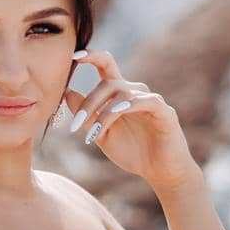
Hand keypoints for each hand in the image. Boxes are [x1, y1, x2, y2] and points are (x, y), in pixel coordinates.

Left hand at [66, 49, 199, 190]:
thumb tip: (66, 92)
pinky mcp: (163, 111)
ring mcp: (150, 99)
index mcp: (119, 95)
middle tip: (75, 125)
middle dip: (88, 103)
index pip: (105, 66)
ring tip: (92, 134)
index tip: (73, 57)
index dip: (91, 57)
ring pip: (122, 93)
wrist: (160, 172)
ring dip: (102, 113)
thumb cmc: (132, 152)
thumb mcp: (101, 133)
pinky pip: (145, 100)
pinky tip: (115, 115)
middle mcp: (135, 92)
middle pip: (107, 83)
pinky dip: (127, 106)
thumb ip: (86, 114)